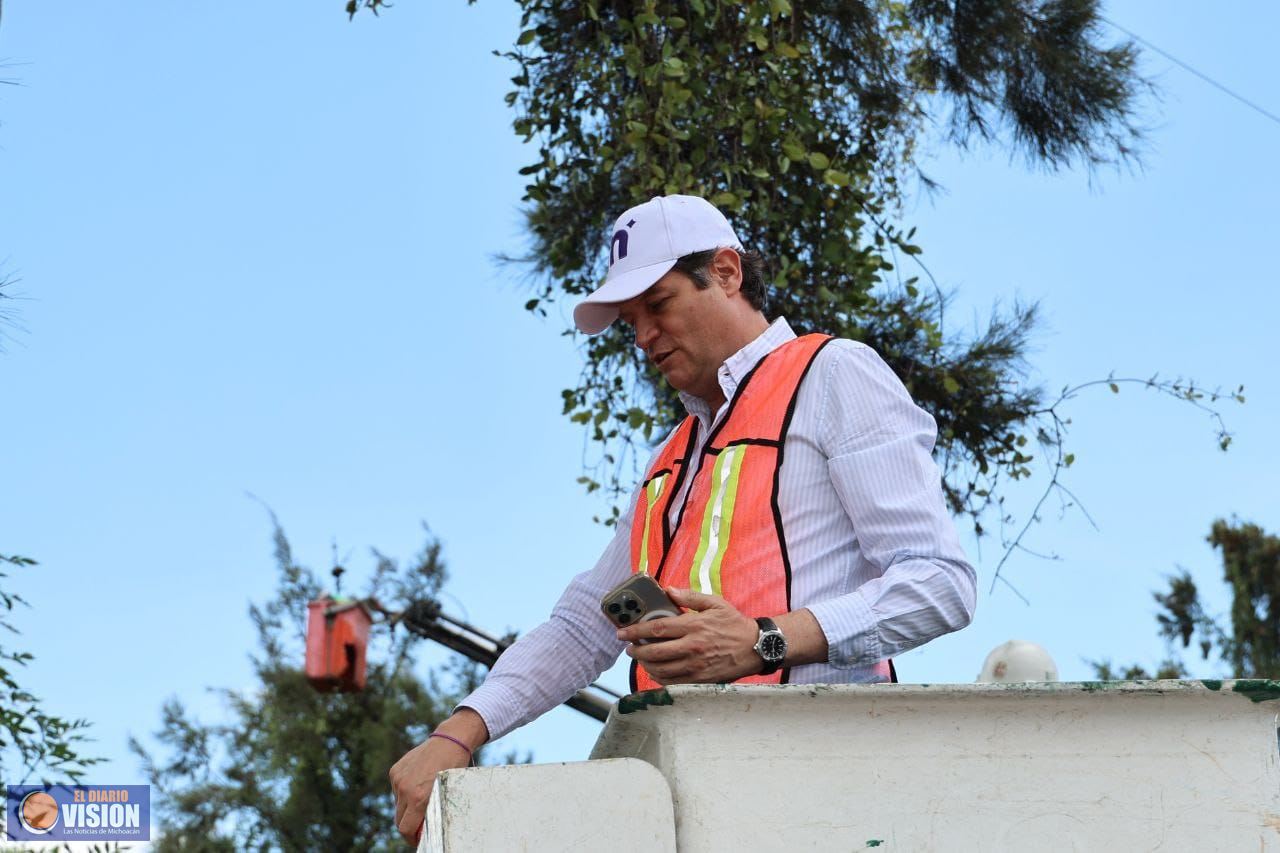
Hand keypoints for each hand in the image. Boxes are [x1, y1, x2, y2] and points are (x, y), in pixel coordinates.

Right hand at [389, 709, 486, 844]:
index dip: (411, 838)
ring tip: (423, 796)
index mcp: (418, 798)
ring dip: (407, 807)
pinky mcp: (395, 771)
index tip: (417, 840)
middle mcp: (404, 788)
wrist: (450, 742)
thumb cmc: (453, 770)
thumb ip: (432, 812)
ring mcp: (398, 778)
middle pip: (398, 820)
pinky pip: (396, 790)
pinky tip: (419, 783)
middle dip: (408, 825)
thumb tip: (423, 830)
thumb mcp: (445, 795)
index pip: (405, 829)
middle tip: (420, 826)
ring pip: (398, 804)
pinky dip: (405, 792)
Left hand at [617, 587, 761, 684]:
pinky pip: (673, 682)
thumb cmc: (734, 623)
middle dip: (636, 651)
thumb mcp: (715, 603)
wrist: (756, 647)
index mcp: (694, 626)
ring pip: (661, 669)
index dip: (635, 631)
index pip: (656, 629)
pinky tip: (655, 671)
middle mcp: (692, 647)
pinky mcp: (701, 679)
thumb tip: (667, 590)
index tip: (622, 632)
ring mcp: (696, 666)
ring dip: (645, 665)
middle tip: (629, 648)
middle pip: (654, 652)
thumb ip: (690, 596)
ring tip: (640, 659)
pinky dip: (659, 678)